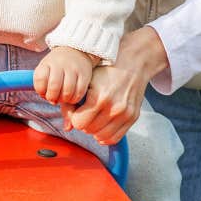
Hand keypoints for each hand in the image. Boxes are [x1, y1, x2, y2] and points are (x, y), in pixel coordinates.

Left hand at [33, 46, 95, 107]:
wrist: (76, 51)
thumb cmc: (57, 66)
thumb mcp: (46, 69)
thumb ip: (43, 85)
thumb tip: (53, 102)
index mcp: (47, 63)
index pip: (40, 78)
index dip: (40, 90)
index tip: (43, 92)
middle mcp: (60, 64)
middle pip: (54, 86)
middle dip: (52, 97)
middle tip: (54, 99)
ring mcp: (73, 68)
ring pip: (68, 91)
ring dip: (64, 99)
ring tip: (63, 98)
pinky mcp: (85, 74)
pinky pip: (79, 91)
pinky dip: (74, 98)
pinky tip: (72, 97)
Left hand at [68, 26, 168, 144]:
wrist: (133, 61)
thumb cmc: (107, 68)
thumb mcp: (86, 80)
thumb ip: (72, 103)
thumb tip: (67, 127)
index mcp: (99, 97)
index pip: (78, 123)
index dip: (74, 116)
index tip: (77, 108)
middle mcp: (114, 108)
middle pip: (89, 130)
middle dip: (84, 122)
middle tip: (86, 111)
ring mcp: (125, 114)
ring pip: (101, 137)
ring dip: (94, 129)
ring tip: (94, 117)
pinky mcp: (133, 117)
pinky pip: (115, 138)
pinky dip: (106, 135)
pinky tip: (102, 125)